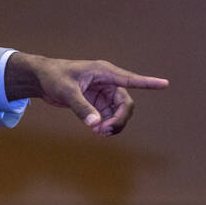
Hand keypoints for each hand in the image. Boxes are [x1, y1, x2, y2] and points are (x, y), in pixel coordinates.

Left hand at [5, 52, 168, 135]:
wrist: (41, 79)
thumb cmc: (53, 77)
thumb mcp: (66, 91)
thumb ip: (80, 107)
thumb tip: (95, 124)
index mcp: (104, 72)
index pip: (130, 79)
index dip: (148, 82)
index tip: (165, 84)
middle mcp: (107, 82)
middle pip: (125, 103)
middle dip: (119, 119)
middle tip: (104, 131)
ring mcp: (103, 93)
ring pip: (118, 112)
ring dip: (113, 124)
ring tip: (99, 132)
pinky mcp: (96, 102)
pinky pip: (109, 115)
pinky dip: (106, 124)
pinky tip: (96, 130)